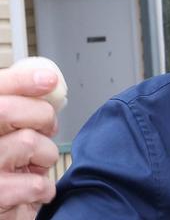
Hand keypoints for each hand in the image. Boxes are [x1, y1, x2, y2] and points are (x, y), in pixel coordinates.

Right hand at [0, 66, 59, 218]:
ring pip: (28, 142)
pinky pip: (35, 183)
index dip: (20, 80)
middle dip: (41, 116)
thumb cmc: (4, 169)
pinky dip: (43, 188)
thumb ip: (15, 107)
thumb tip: (47, 82)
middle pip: (8, 111)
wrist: (0, 211)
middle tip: (47, 128)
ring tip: (35, 165)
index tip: (49, 80)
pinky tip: (33, 191)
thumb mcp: (4, 132)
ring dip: (45, 155)